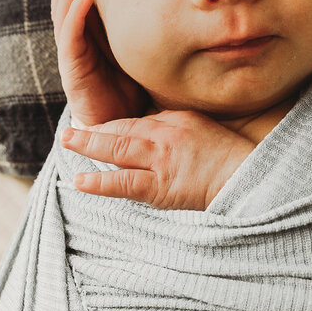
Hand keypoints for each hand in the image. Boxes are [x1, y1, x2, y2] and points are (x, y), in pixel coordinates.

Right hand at [51, 0, 146, 127]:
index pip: (77, 3)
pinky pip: (70, 37)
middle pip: (65, 4)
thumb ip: (139, 33)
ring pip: (64, 15)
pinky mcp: (73, 70)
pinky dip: (75, 15)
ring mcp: (72, 56)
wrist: (120, 129)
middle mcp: (76, 44)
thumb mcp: (137, 54)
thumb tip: (168, 4)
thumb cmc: (131, 91)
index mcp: (89, 39)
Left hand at [60, 110, 255, 210]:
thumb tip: (143, 125)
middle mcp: (163, 139)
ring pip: (118, 152)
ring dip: (89, 147)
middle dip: (90, 132)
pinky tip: (81, 182)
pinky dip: (101, 183)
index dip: (107, 124)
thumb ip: (168, 124)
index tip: (87, 125)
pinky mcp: (161, 189)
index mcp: (172, 123)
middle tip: (66, 132)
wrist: (245, 179)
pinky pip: (126, 184)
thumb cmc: (224, 155)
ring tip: (67, 144)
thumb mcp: (197, 127)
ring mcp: (160, 164)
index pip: (132, 121)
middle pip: (120, 132)